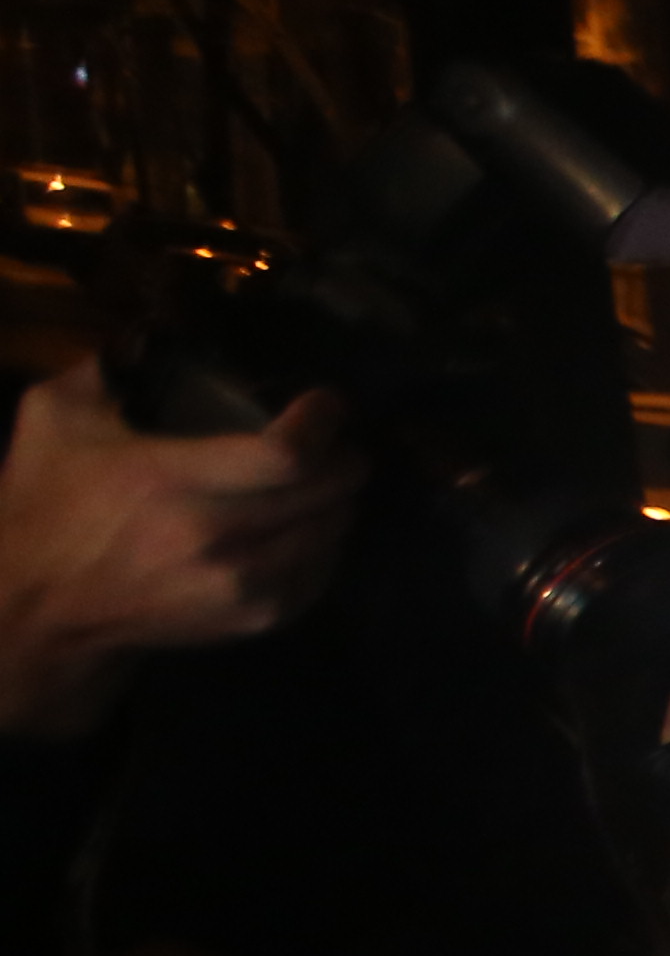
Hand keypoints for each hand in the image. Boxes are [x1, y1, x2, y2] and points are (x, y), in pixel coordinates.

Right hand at [0, 365, 363, 735]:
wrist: (38, 604)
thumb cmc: (50, 503)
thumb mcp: (54, 420)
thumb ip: (102, 369)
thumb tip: (146, 336)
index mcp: (168, 481)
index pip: (284, 456)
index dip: (322, 425)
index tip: (329, 404)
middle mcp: (213, 537)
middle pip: (323, 495)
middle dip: (344, 460)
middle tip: (339, 442)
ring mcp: (237, 586)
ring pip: (330, 536)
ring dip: (338, 503)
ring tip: (325, 481)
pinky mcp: (248, 620)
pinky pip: (317, 578)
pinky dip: (323, 547)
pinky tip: (308, 526)